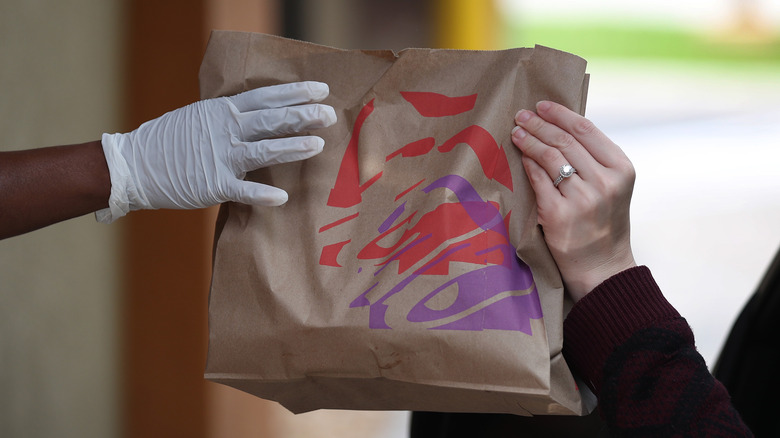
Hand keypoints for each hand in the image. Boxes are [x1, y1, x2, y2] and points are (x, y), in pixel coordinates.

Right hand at [97, 81, 336, 222]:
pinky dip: (262, 194)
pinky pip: (242, 190)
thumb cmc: (169, 142)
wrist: (133, 165)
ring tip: (317, 145)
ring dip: (292, 147)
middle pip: (271, 119)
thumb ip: (229, 117)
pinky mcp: (212, 184)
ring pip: (263, 149)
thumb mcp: (200, 118)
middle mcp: (224, 129)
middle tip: (329, 115)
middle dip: (303, 116)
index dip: (295, 93)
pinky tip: (282, 197)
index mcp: (222, 111)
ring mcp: (219, 156)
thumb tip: (260, 114)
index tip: (321, 90)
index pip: (266, 97)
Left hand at [512, 101, 635, 301]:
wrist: (602, 268)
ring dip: (529, 140)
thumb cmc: (603, 223)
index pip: (586, 130)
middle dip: (539, 124)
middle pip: (564, 141)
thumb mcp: (613, 187)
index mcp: (621, 169)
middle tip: (521, 115)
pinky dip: (528, 165)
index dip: (561, 113)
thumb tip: (561, 126)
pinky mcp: (560, 215)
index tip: (542, 105)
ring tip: (516, 132)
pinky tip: (520, 156)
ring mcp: (583, 199)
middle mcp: (605, 182)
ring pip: (549, 157)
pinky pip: (539, 181)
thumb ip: (595, 160)